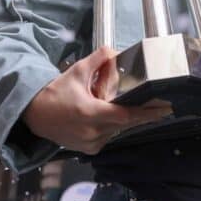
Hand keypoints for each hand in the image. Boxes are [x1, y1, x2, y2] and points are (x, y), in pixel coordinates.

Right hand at [22, 46, 172, 153]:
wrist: (34, 114)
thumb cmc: (54, 93)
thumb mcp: (78, 71)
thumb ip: (99, 59)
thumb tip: (114, 51)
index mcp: (90, 113)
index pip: (127, 116)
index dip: (148, 113)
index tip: (166, 109)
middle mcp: (92, 132)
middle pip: (125, 122)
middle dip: (139, 113)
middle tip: (155, 105)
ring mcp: (90, 143)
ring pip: (117, 130)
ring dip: (121, 118)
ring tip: (112, 105)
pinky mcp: (88, 149)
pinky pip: (108, 136)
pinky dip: (110, 126)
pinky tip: (103, 116)